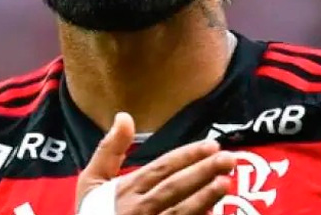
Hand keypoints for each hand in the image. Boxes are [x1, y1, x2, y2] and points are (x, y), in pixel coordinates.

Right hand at [75, 112, 234, 213]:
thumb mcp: (90, 181)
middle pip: (175, 187)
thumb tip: (124, 116)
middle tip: (229, 158)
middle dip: (203, 172)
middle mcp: (139, 210)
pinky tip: (215, 210)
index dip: (187, 156)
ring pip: (181, 212)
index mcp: (125, 191)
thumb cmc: (92, 213)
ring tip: (226, 182)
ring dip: (205, 197)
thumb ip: (108, 149)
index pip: (162, 168)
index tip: (212, 145)